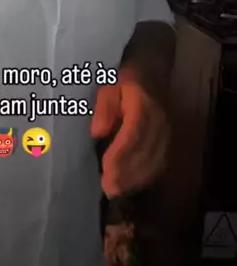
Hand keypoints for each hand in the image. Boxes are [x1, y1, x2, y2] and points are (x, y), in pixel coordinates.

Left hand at [90, 66, 168, 196]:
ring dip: (135, 179)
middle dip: (127, 172)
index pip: (133, 133)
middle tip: (108, 188)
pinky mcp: (168, 141)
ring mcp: (166, 132)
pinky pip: (160, 163)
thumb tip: (97, 133)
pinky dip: (146, 177)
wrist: (151, 73)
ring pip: (154, 160)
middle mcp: (159, 120)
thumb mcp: (108, 87)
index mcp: (142, 103)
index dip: (120, 154)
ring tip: (116, 191)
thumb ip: (103, 109)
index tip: (106, 170)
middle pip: (145, 151)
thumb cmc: (123, 83)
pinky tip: (131, 186)